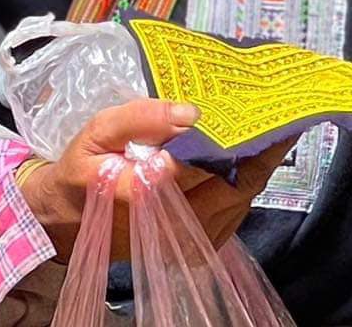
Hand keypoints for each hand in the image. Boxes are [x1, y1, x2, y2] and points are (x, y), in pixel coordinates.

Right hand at [20, 101, 295, 261]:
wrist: (68, 223)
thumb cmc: (83, 170)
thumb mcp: (97, 131)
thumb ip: (142, 118)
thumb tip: (193, 112)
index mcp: (146, 191)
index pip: (206, 161)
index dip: (238, 133)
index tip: (262, 104)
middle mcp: (173, 223)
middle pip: (235, 183)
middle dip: (263, 148)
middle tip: (283, 112)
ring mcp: (188, 240)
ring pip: (241, 199)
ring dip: (259, 165)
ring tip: (275, 128)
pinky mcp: (196, 246)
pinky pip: (235, 212)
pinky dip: (246, 184)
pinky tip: (252, 156)